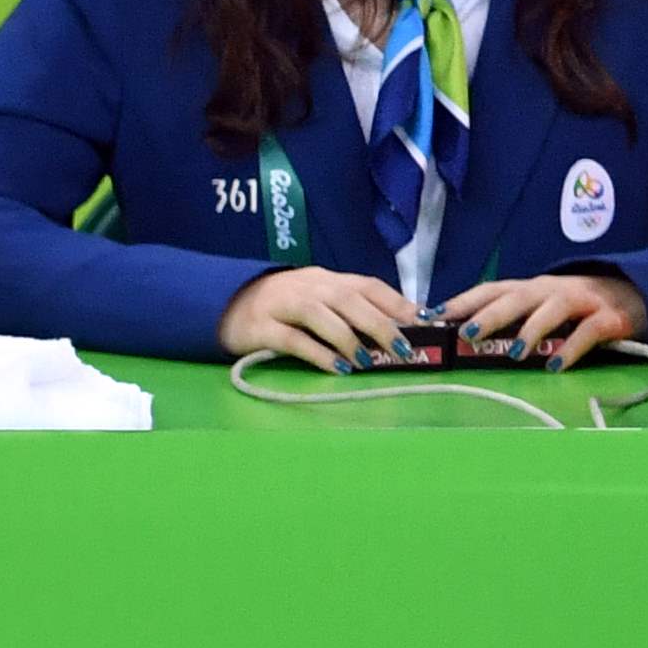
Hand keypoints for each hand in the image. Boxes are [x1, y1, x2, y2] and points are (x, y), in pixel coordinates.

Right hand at [217, 264, 427, 368]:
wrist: (224, 304)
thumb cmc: (281, 308)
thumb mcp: (318, 300)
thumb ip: (351, 309)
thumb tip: (398, 327)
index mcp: (326, 279)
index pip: (367, 285)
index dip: (397, 303)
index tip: (423, 323)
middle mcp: (307, 286)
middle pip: (349, 299)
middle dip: (380, 324)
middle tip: (402, 349)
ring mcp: (281, 305)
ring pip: (321, 315)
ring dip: (349, 339)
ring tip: (367, 361)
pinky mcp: (260, 328)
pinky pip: (292, 339)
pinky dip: (317, 353)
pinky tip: (335, 368)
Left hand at [427, 267, 647, 367]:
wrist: (635, 294)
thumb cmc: (574, 306)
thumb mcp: (538, 306)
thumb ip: (509, 317)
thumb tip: (460, 334)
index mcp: (528, 288)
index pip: (490, 289)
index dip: (462, 301)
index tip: (432, 315)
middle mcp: (550, 290)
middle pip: (516, 298)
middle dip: (490, 314)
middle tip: (467, 333)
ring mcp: (581, 301)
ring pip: (552, 310)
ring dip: (531, 331)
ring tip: (514, 354)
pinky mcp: (609, 317)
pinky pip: (588, 332)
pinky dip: (571, 349)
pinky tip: (555, 366)